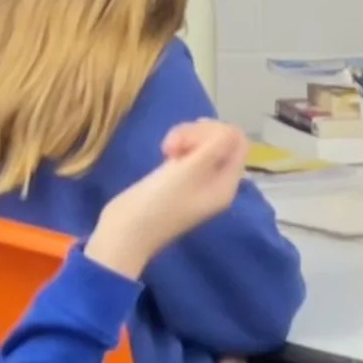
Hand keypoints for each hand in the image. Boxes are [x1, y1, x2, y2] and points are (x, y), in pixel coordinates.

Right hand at [85, 121, 248, 278]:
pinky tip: (165, 152)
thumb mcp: (191, 170)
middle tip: (174, 145)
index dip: (215, 131)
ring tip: (166, 149)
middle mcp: (217, 182)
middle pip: (221, 140)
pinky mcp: (180, 178)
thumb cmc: (159, 203)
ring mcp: (198, 180)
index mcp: (226, 184)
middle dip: (198, 133)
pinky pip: (189, 151)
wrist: (125, 231)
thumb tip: (231, 131)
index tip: (190, 138)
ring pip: (203, 142)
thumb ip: (216, 147)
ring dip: (186, 137)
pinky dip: (179, 145)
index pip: (237, 142)